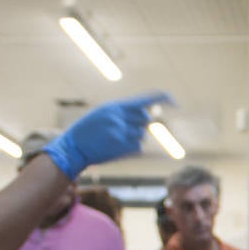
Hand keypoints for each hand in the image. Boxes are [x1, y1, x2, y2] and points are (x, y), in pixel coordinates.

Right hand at [41, 91, 174, 178]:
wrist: (73, 148)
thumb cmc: (87, 131)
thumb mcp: (103, 113)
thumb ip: (123, 112)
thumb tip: (147, 115)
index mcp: (115, 106)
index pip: (145, 100)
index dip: (162, 99)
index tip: (175, 102)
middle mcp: (120, 117)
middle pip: (145, 120)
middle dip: (139, 125)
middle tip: (122, 130)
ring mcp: (122, 132)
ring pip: (141, 136)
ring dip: (132, 139)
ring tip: (113, 140)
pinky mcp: (122, 147)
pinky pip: (137, 148)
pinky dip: (130, 150)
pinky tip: (114, 149)